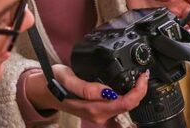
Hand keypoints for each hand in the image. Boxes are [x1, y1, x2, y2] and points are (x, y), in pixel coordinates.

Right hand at [25, 64, 148, 124]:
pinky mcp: (99, 111)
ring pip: (125, 107)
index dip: (138, 90)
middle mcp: (98, 115)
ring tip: (140, 79)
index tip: (142, 76)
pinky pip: (118, 106)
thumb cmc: (55, 83)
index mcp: (93, 108)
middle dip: (140, 91)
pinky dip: (128, 96)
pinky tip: (130, 87)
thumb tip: (107, 92)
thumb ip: (85, 87)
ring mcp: (99, 115)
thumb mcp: (67, 78)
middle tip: (144, 74)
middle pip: (128, 106)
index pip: (124, 103)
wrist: (46, 91)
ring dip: (135, 94)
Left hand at [126, 0, 189, 35]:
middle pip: (184, 28)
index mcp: (182, 6)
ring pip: (171, 33)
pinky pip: (155, 34)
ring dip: (176, 37)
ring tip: (179, 40)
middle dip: (189, 34)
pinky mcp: (149, 25)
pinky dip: (159, 37)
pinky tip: (162, 38)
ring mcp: (161, 21)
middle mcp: (173, 15)